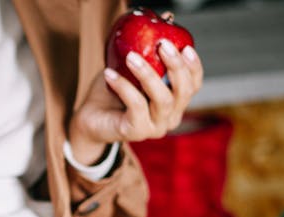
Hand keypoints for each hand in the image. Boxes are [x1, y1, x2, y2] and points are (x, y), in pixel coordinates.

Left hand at [67, 41, 203, 163]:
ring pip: (163, 99)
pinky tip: (110, 74)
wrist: (90, 118)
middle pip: (183, 92)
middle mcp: (170, 117)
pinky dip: (124, 87)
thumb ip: (148, 50)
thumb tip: (167, 18)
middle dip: (176, 66)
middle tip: (162, 44)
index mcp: (175, 102)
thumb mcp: (131, 68)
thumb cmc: (112, 92)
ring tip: (131, 57)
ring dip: (148, 74)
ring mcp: (155, 127)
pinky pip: (136, 106)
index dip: (194, 67)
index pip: (194, 85)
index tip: (187, 47)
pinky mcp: (136, 132)